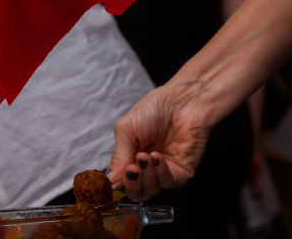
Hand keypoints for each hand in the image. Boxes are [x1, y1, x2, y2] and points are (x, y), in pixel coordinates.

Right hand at [106, 78, 215, 201]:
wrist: (181, 100)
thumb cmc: (155, 108)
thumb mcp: (126, 129)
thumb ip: (118, 155)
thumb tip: (109, 181)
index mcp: (132, 157)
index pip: (122, 181)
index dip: (117, 183)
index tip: (113, 179)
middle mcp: (148, 167)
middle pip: (136, 191)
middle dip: (131, 183)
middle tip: (131, 168)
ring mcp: (165, 170)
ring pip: (151, 189)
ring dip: (146, 175)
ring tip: (145, 155)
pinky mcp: (182, 172)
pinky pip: (168, 182)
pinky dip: (160, 173)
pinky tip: (156, 157)